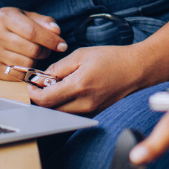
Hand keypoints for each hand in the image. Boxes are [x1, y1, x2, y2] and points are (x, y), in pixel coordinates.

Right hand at [0, 7, 65, 80]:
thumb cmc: (8, 25)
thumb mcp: (24, 16)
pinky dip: (27, 70)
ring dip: (36, 60)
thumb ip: (42, 21)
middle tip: (47, 49)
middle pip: (32, 49)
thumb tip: (57, 31)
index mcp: (4, 17)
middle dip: (45, 51)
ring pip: (27, 63)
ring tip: (34, 54)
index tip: (62, 45)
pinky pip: (19, 74)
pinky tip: (24, 61)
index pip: (32, 31)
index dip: (51, 39)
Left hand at [28, 45, 149, 114]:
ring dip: (53, 102)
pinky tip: (68, 91)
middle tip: (41, 84)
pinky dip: (65, 105)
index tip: (31, 84)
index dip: (33, 93)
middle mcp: (85, 103)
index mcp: (79, 86)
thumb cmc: (111, 58)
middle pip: (51, 110)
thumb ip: (59, 67)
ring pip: (61, 114)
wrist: (137, 69)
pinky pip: (73, 113)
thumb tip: (41, 77)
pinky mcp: (95, 113)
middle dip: (42, 98)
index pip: (46, 99)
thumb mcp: (81, 54)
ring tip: (56, 85)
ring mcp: (91, 110)